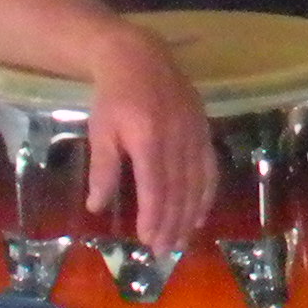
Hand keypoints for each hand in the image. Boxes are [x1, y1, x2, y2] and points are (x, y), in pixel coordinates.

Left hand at [77, 25, 220, 254]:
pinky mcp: (204, 131)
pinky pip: (210, 169)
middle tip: (164, 249)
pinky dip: (206, 195)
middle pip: (179, 190)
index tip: (148, 239)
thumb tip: (97, 207)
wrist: (141, 58)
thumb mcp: (101, 132)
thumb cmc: (114, 98)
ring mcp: (195, 135)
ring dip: (190, 215)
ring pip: (197, 183)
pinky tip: (200, 213)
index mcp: (148, 139)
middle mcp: (177, 139)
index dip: (154, 216)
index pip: (155, 187)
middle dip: (172, 223)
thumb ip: (103, 170)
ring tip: (181, 240)